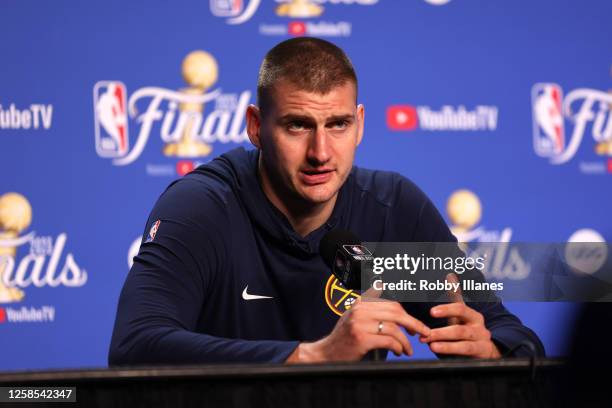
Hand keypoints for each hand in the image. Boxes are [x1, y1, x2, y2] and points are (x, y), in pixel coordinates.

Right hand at [286, 299, 429, 362]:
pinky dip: (398, 347)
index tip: (415, 326)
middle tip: (423, 334)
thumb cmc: (345, 336)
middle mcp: (360, 310)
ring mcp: (360, 324)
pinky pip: (389, 341)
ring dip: (405, 341)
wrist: (327, 352)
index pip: (392, 304)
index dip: (407, 315)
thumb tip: (381, 284)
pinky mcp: (361, 338)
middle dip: (413, 325)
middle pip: (396, 314)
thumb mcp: (355, 315)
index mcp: (361, 303)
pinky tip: (399, 352)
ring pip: (394, 329)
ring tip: (408, 350)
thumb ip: (369, 304)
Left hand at [419, 303, 501, 358]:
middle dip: (441, 332)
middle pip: (459, 328)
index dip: (447, 309)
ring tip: (430, 343)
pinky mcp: (482, 353)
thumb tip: (450, 274)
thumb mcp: (460, 315)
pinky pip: (466, 351)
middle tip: (425, 333)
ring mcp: (482, 340)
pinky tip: (438, 349)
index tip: (432, 312)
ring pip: (463, 341)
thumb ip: (455, 296)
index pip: (460, 309)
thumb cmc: (467, 331)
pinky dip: (451, 350)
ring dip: (444, 343)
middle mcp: (479, 327)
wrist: (486, 352)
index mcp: (473, 316)